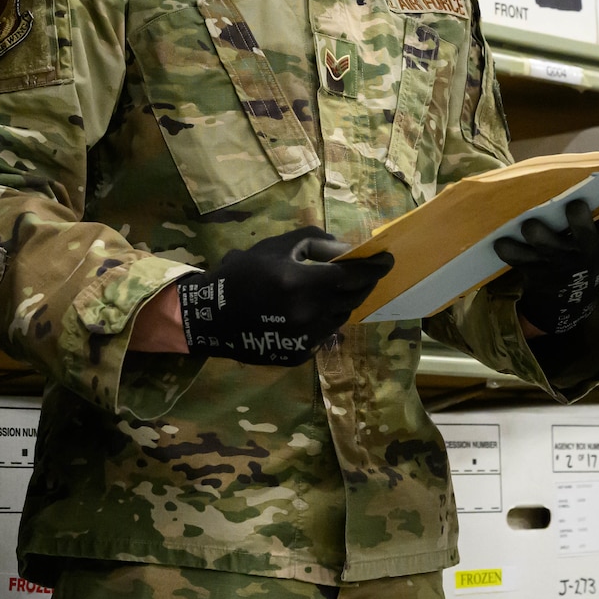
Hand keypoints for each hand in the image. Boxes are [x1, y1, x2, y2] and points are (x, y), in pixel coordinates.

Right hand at [176, 226, 393, 364]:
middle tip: (367, 272)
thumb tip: (349, 249)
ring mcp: (304, 338)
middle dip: (364, 283)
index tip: (387, 259)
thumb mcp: (278, 246)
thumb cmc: (243, 273)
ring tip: (338, 289)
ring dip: (345, 302)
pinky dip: (326, 319)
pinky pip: (324, 333)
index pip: (353, 275)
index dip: (374, 267)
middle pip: (352, 298)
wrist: (211, 316)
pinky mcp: (298, 354)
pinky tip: (315, 309)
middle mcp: (307, 313)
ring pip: (341, 317)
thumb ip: (317, 243)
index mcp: (302, 282)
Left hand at [491, 182, 598, 334]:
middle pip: (586, 240)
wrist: (571, 299)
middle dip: (581, 225)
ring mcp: (560, 263)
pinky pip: (521, 263)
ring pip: (551, 251)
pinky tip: (501, 243)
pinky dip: (512, 254)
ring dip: (542, 238)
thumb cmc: (596, 251)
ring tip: (530, 224)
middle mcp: (587, 253)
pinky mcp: (535, 270)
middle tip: (574, 206)